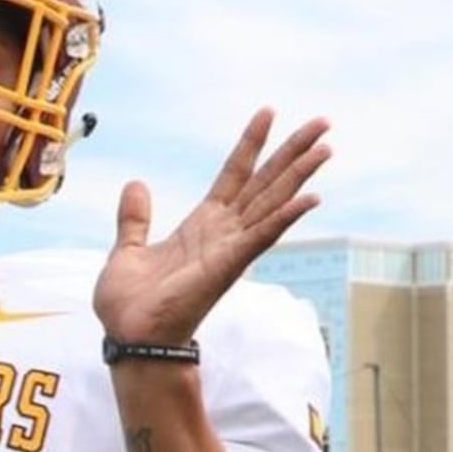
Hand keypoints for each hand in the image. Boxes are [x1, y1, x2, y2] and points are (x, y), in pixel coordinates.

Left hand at [93, 109, 330, 346]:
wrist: (129, 338)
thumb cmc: (129, 307)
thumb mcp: (127, 251)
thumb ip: (135, 219)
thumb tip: (135, 184)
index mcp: (201, 226)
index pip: (233, 175)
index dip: (250, 144)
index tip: (268, 112)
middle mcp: (222, 233)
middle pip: (264, 182)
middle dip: (292, 151)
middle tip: (323, 122)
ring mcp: (229, 249)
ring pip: (272, 202)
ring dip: (300, 175)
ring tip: (326, 145)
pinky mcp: (228, 266)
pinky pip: (262, 236)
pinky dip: (286, 217)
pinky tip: (311, 197)